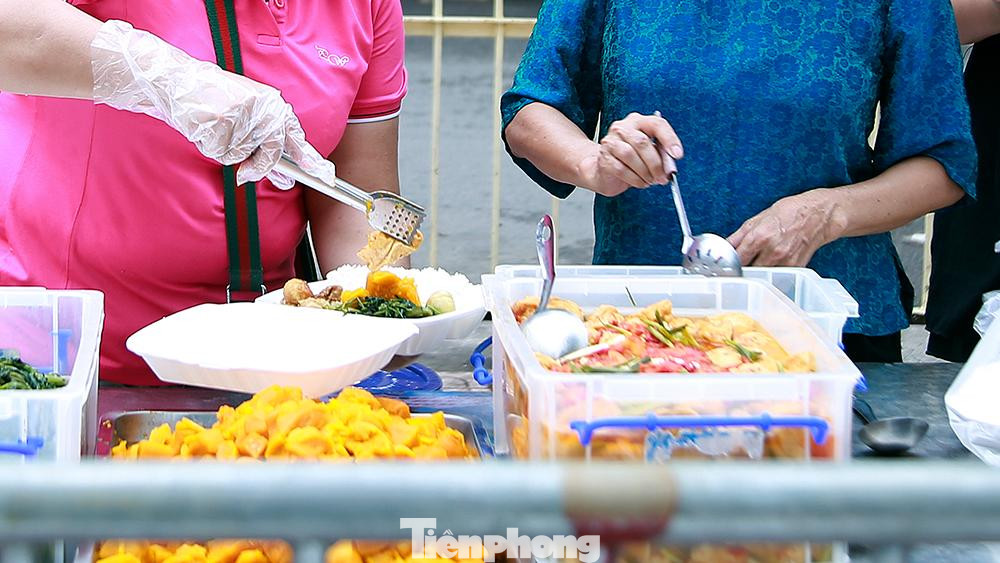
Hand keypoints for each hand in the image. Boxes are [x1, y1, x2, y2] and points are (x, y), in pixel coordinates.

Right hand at [90, 20, 334, 188]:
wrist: (178, 81)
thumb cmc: (214, 98)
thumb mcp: (249, 113)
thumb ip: (267, 142)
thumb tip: (285, 177)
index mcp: (272, 105)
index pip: (296, 137)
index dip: (312, 160)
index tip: (326, 177)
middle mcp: (263, 110)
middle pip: (270, 156)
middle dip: (258, 167)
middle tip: (246, 171)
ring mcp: (242, 119)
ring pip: (242, 158)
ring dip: (227, 151)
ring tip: (216, 127)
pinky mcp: (221, 127)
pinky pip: (222, 156)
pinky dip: (212, 148)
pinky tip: (205, 129)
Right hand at [576, 112, 682, 195]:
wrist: (604, 169)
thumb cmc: (631, 160)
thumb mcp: (650, 154)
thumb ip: (661, 156)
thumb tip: (670, 168)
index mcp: (638, 122)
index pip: (657, 124)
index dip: (669, 139)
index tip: (677, 154)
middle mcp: (623, 128)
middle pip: (642, 142)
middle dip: (656, 163)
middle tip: (663, 177)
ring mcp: (610, 142)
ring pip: (630, 155)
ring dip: (645, 172)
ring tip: (651, 181)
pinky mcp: (604, 158)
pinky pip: (621, 169)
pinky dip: (635, 179)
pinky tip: (640, 182)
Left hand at [728, 189, 845, 266]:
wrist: (819, 215)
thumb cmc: (790, 212)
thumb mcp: (759, 218)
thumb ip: (739, 235)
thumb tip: (724, 246)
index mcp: (759, 237)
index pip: (736, 259)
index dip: (729, 262)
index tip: (726, 263)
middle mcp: (772, 252)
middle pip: (747, 270)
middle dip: (742, 268)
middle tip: (741, 263)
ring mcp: (784, 262)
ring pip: (762, 276)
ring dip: (756, 272)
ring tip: (757, 261)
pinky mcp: (794, 268)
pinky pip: (777, 275)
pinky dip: (771, 272)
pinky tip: (772, 262)